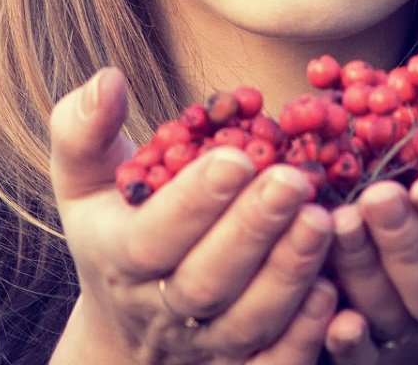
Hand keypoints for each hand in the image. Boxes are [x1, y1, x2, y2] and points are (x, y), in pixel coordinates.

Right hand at [47, 67, 340, 363]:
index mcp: (120, 257)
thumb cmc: (113, 228)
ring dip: (287, 274)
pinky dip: (304, 338)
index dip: (195, 201)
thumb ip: (84, 129)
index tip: (236, 156)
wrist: (126, 331)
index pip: (154, 236)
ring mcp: (205, 346)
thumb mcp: (84, 180)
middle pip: (207, 281)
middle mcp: (162, 309)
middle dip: (252, 230)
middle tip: (294, 180)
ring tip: (323, 219)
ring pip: (248, 323)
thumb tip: (108, 79)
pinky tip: (334, 291)